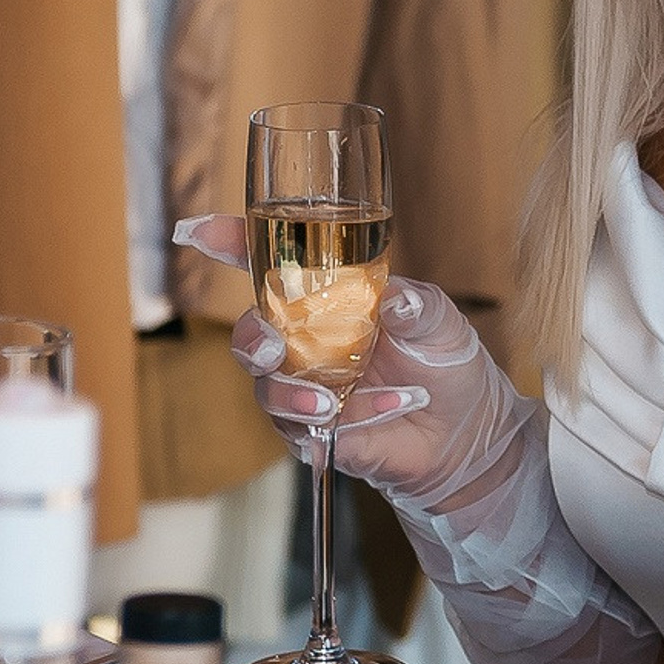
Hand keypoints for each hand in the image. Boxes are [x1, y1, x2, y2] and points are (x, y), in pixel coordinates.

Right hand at [173, 214, 514, 502]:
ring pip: (263, 383)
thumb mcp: (441, 322)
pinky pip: (294, 427)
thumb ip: (419, 306)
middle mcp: (307, 337)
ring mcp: (303, 384)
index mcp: (330, 294)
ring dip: (290, 392)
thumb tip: (399, 298)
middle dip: (249, 335)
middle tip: (273, 346)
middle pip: (250, 328)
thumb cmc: (446, 363)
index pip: (271, 264)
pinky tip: (367, 417)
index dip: (231, 243)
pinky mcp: (308, 429)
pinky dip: (325, 423)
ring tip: (330, 403)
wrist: (463, 432)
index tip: (201, 231)